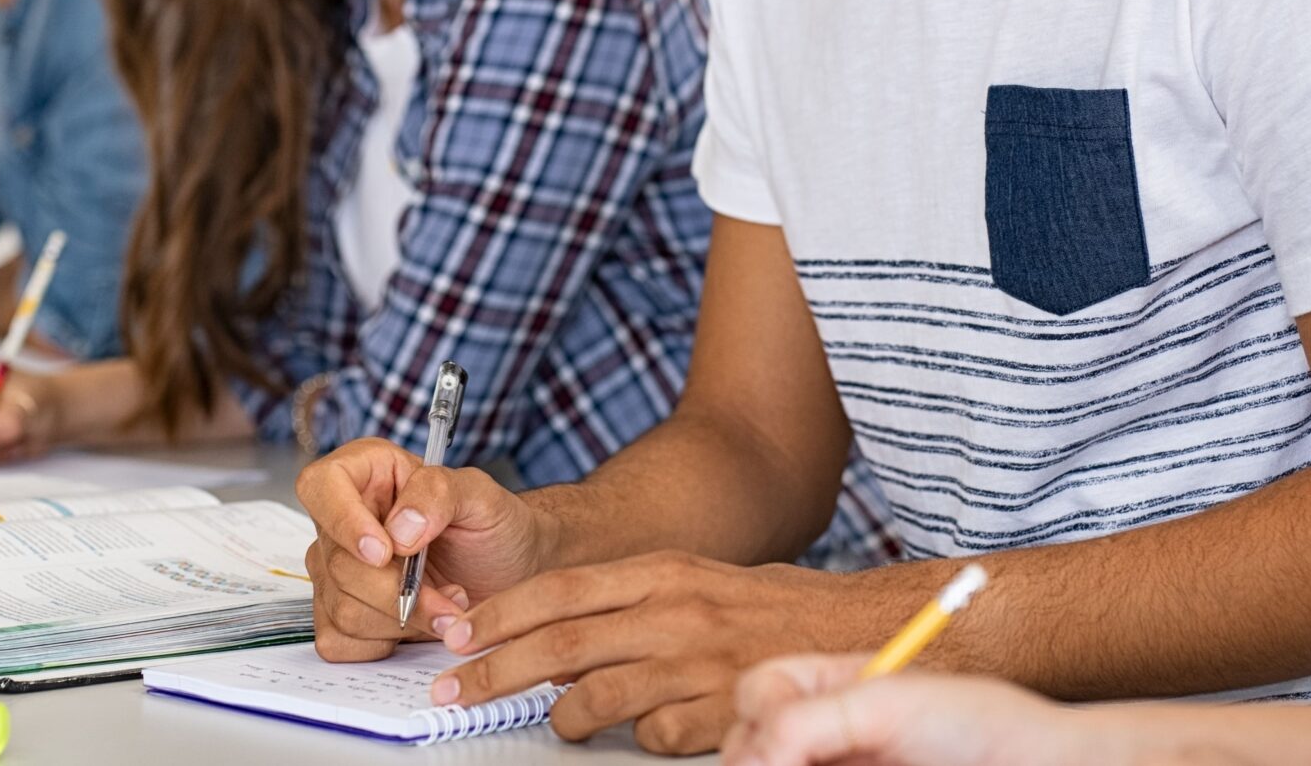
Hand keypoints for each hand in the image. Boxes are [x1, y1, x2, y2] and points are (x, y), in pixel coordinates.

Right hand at [295, 438, 556, 662]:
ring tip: (449, 606)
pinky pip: (339, 641)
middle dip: (398, 591)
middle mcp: (342, 522)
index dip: (344, 522)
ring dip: (404, 620)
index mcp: (366, 473)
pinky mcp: (341, 616)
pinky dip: (384, 644)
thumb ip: (439, 493)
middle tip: (454, 596)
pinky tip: (418, 627)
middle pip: (338, 563)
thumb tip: (397, 529)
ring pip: (342, 608)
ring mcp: (336, 571)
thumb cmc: (494, 527)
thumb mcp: (481, 495)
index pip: (321, 486)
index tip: (385, 553)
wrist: (511, 574)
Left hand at [433, 553, 912, 755]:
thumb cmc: (772, 608)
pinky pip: (654, 737)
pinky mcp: (722, 712)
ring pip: (595, 698)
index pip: (559, 590)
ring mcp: (697, 663)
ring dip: (562, 718)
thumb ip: (633, 602)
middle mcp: (674, 611)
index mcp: (663, 571)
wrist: (856, 627)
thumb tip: (561, 635)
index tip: (457, 637)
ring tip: (556, 725)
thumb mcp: (696, 581)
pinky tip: (652, 730)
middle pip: (560, 645)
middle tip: (454, 691)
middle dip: (494, 671)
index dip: (500, 616)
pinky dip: (642, 739)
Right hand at [724, 656, 1221, 765]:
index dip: (758, 719)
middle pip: (750, 748)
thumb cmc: (983, 724)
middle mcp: (829, 734)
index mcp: (834, 685)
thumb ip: (808, 719)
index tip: (780, 750)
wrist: (1043, 765)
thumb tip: (748, 758)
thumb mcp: (889, 702)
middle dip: (758, 762)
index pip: (758, 692)